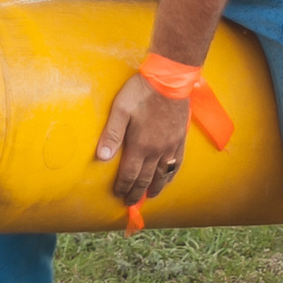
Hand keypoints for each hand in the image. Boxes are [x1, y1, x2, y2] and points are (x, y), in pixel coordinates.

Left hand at [96, 74, 191, 203]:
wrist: (169, 80)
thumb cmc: (141, 92)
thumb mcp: (120, 110)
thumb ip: (112, 135)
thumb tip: (102, 157)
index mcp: (140, 145)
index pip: (130, 174)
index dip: (123, 186)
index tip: (118, 195)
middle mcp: (156, 151)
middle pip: (146, 178)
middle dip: (136, 192)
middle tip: (130, 202)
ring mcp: (170, 146)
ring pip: (163, 174)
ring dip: (155, 187)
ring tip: (149, 196)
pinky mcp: (180, 138)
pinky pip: (176, 163)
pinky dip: (171, 175)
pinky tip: (168, 178)